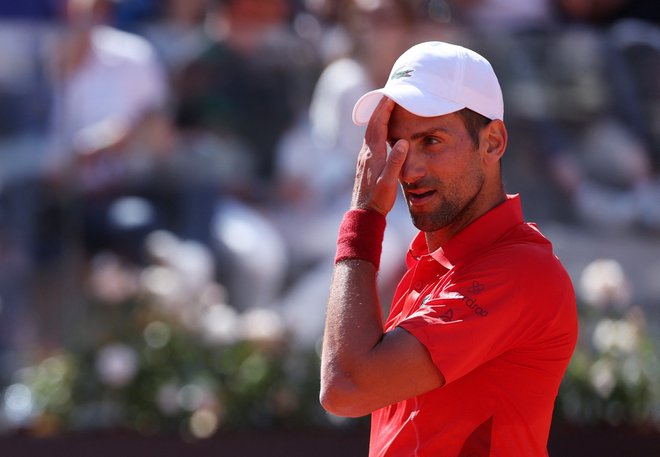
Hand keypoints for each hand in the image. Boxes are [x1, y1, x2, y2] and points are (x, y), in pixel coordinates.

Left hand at [351, 97, 408, 214]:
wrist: (363, 213)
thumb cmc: (378, 199)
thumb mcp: (390, 182)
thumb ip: (396, 161)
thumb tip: (402, 141)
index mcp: (373, 154)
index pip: (378, 125)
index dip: (384, 109)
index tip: (392, 95)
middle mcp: (366, 153)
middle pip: (372, 125)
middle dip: (380, 108)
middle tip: (390, 94)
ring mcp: (364, 158)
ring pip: (370, 132)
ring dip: (378, 118)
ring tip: (387, 107)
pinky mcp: (364, 164)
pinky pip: (370, 140)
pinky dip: (377, 129)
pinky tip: (382, 131)